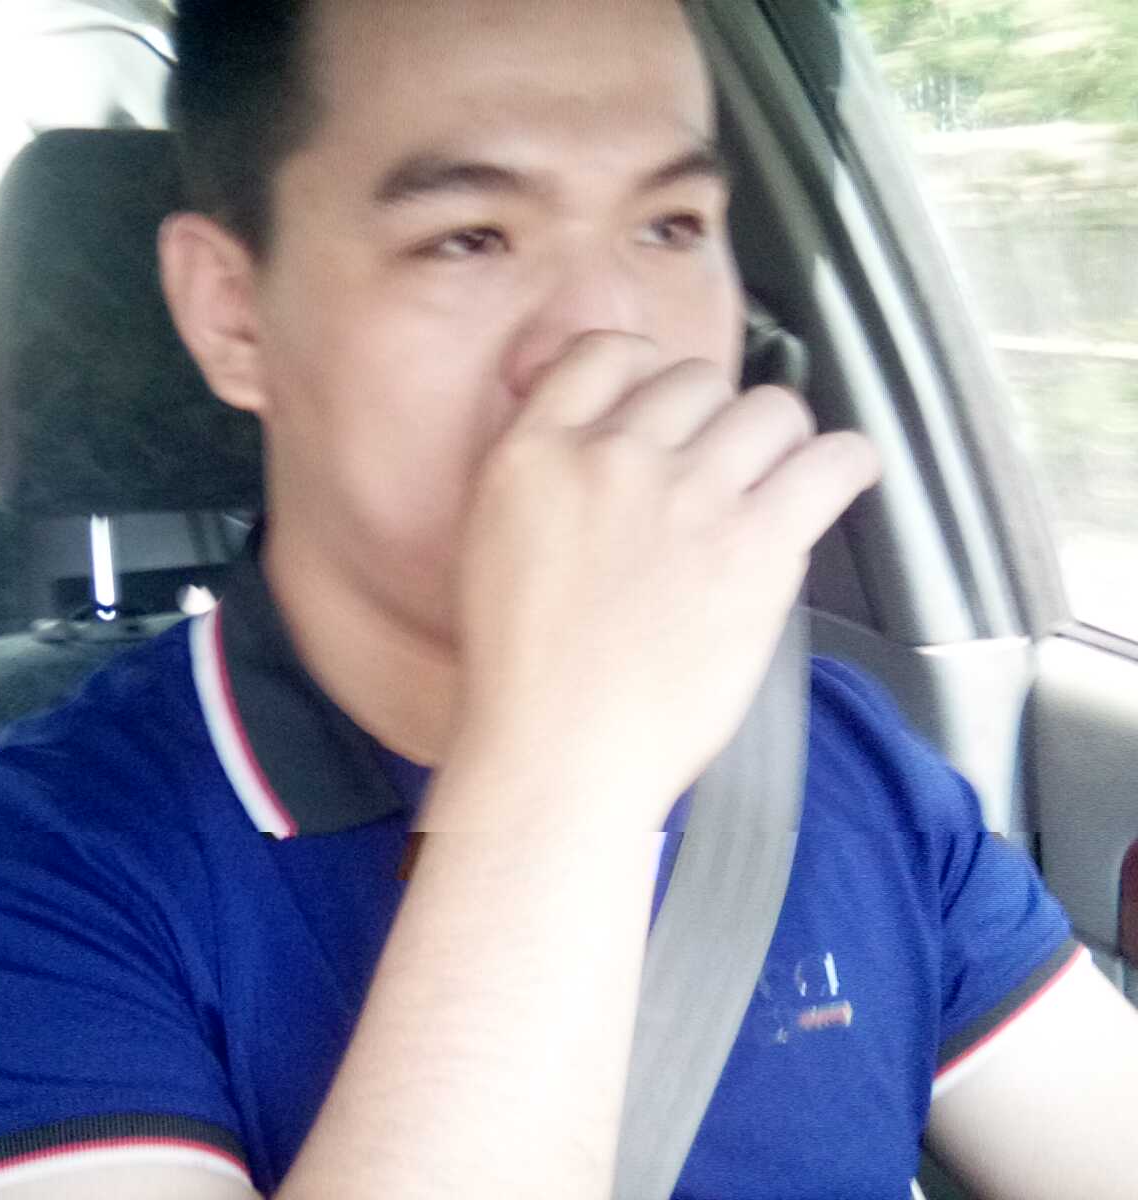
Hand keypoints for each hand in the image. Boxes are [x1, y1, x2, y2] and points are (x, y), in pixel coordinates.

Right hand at [435, 331, 880, 829]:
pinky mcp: (757, 542)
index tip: (660, 409)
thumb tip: (599, 434)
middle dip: (710, 419)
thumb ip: (540, 473)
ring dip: (775, 442)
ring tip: (773, 484)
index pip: (605, 351)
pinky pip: (833, 459)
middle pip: (695, 378)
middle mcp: (613, 455)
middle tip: (713, 472)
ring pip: (769, 407)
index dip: (643, 373)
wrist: (561, 753)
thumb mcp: (491, 541)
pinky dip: (845, 464)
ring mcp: (688, 494)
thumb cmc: (523, 671)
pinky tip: (836, 480)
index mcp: (534, 453)